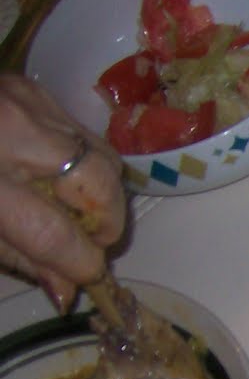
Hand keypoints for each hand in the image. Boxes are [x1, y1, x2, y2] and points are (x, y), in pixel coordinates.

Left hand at [0, 74, 126, 309]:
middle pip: (100, 186)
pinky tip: (59, 175)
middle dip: (106, 224)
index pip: (55, 234)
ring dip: (101, 195)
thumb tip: (70, 288)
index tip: (88, 275)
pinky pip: (87, 136)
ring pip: (105, 159)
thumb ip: (21, 258)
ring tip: (76, 209)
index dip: (82, 263)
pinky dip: (85, 165)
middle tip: (90, 240)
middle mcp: (12, 134)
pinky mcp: (36, 89)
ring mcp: (29, 104)